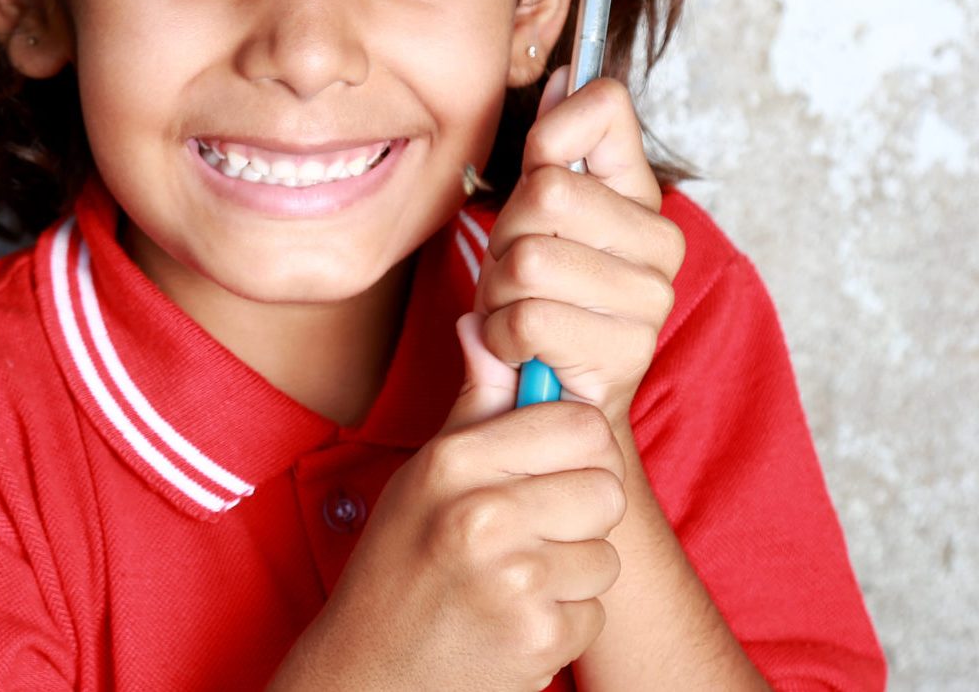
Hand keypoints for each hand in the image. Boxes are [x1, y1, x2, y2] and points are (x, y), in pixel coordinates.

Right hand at [268, 315, 626, 691]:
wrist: (371, 675)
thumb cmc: (402, 564)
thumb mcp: (426, 476)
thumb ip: (474, 403)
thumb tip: (485, 322)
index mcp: (455, 462)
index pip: (579, 423)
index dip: (577, 446)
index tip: (550, 467)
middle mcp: (483, 516)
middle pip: (607, 488)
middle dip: (580, 514)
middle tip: (533, 532)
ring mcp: (513, 581)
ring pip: (607, 554)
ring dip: (573, 573)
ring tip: (516, 581)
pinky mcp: (538, 638)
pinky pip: (595, 610)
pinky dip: (564, 621)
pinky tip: (514, 622)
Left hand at [473, 67, 685, 432]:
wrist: (556, 403)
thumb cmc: (543, 302)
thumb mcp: (538, 217)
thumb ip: (552, 148)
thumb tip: (561, 76)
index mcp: (640, 194)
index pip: (604, 108)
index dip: (550, 132)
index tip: (538, 169)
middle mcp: (661, 241)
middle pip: (545, 192)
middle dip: (505, 234)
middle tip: (515, 270)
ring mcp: (650, 298)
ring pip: (528, 259)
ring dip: (497, 291)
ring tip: (516, 311)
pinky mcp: (625, 351)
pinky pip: (526, 318)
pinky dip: (500, 335)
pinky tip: (519, 348)